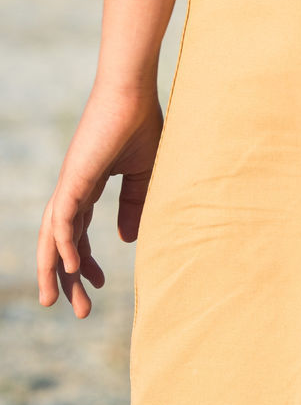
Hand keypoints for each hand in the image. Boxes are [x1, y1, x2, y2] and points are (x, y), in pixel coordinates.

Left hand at [37, 84, 162, 317]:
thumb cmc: (142, 126)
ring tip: (54, 301)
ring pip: (53, 236)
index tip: (100, 285)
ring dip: (52, 270)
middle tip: (75, 310)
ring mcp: (69, 184)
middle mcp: (71, 190)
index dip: (85, 262)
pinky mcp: (73, 178)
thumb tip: (125, 239)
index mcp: (86, 188)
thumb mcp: (144, 176)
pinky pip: (64, 219)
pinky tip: (67, 267)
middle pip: (61, 243)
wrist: (132, 94)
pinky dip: (63, 244)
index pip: (79, 234)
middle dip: (65, 279)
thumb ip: (134, 207)